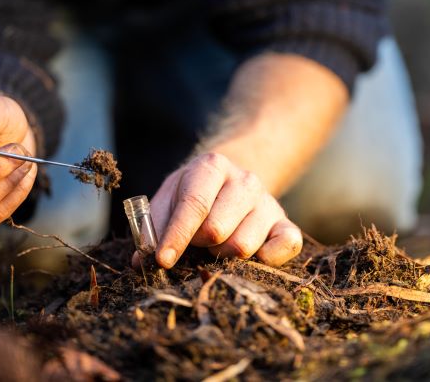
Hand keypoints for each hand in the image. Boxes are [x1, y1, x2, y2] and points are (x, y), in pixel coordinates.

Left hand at [145, 152, 302, 268]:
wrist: (231, 180)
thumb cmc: (194, 194)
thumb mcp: (169, 197)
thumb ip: (154, 226)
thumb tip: (143, 262)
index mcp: (212, 167)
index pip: (194, 204)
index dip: (176, 236)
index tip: (163, 260)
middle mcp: (245, 181)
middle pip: (217, 230)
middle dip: (199, 245)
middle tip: (196, 243)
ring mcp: (268, 202)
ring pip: (243, 246)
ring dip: (223, 256)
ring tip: (217, 247)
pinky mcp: (285, 223)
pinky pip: (287, 245)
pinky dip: (268, 259)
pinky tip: (252, 257)